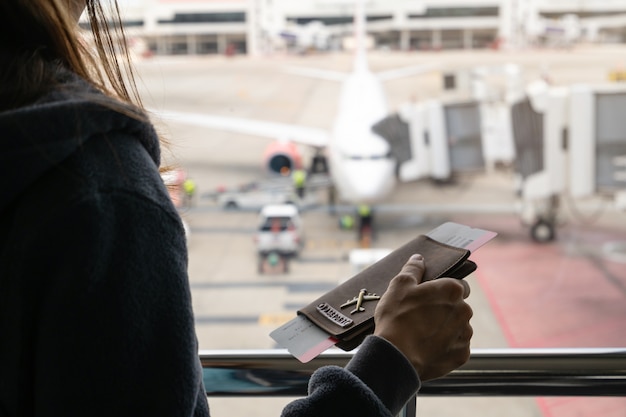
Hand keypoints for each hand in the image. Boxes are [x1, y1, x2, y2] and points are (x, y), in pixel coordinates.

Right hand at [373, 254, 472, 381]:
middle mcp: (464, 310)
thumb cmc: (397, 317)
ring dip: (445, 329)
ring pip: (458, 327)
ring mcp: (465, 335)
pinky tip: (427, 347)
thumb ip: (413, 269)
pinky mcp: (461, 355)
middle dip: (444, 310)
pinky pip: (455, 347)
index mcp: (453, 290)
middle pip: (457, 306)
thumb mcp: (399, 285)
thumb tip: (419, 258)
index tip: (427, 298)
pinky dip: (445, 347)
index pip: (456, 285)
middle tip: (421, 317)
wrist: (397, 356)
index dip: (441, 291)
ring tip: (422, 335)